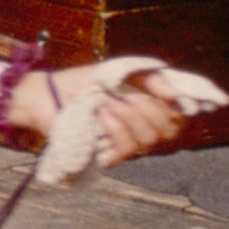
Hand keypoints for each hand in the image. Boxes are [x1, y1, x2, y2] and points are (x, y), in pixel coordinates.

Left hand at [7, 66, 190, 166]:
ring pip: (149, 140)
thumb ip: (149, 78)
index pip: (179, 118)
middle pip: (169, 130)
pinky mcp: (107, 156)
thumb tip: (176, 95)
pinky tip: (102, 114)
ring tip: (108, 103)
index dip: (180, 108)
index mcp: (146, 109)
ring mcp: (123, 144)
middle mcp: (139, 129)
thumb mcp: (118, 72)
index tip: (169, 95)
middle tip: (127, 95)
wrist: (48, 94)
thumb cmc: (81, 82)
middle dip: (151, 109)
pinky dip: (116, 127)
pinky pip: (127, 149)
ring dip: (130, 116)